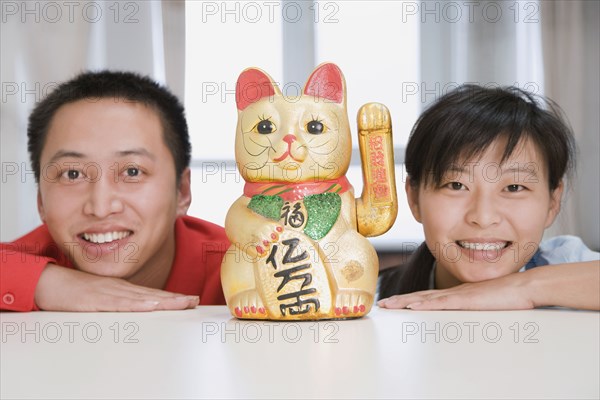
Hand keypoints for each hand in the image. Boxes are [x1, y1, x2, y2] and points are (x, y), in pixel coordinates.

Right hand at [34, 264, 198, 311]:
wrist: (49, 282)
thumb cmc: (74, 291)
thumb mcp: (100, 297)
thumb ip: (116, 302)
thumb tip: (133, 310)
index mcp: (122, 289)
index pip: (151, 294)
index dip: (171, 298)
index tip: (189, 300)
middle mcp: (120, 289)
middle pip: (153, 295)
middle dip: (175, 299)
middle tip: (195, 300)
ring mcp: (110, 293)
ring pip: (143, 298)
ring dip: (165, 301)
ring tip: (183, 303)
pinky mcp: (98, 300)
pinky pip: (121, 303)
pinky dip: (138, 305)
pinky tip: (151, 305)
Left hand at [377, 273, 534, 310]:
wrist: (525, 287)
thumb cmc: (511, 296)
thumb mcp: (488, 304)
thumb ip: (476, 308)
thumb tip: (470, 314)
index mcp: (459, 294)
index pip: (429, 297)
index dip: (411, 299)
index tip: (396, 303)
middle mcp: (454, 292)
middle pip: (421, 296)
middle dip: (400, 300)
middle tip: (383, 304)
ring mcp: (459, 295)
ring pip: (425, 299)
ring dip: (405, 302)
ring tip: (389, 305)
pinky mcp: (465, 300)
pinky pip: (440, 303)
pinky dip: (424, 304)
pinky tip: (412, 306)